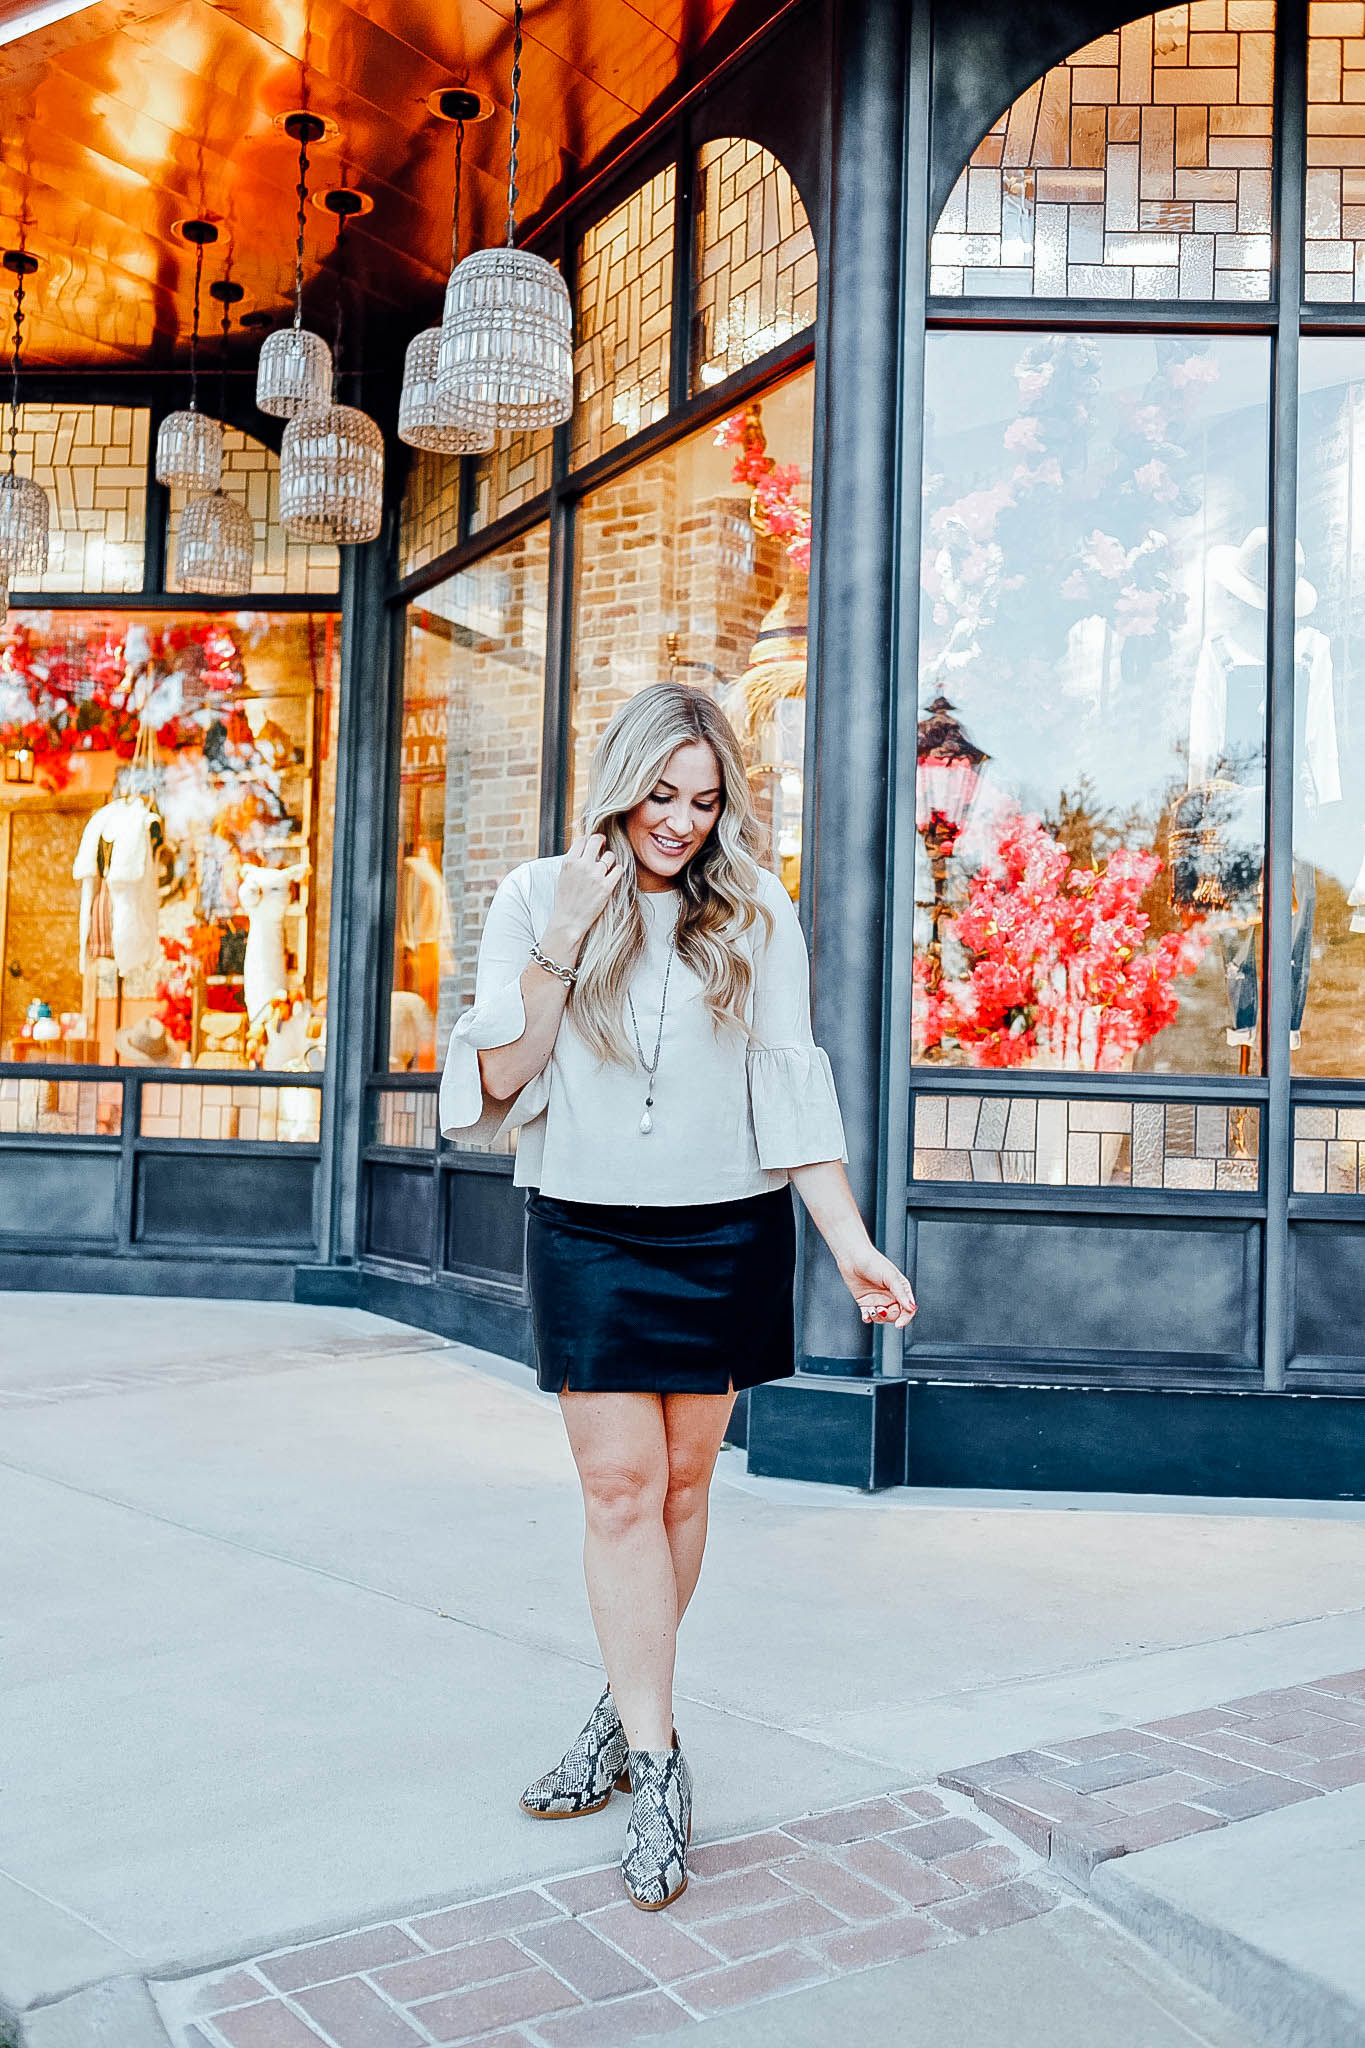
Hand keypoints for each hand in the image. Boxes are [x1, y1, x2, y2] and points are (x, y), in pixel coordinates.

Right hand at [546, 834, 622, 950]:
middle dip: (601, 842)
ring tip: (605, 868)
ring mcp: (595, 876)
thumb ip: (572, 861)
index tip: (591, 846)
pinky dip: (617, 871)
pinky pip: (619, 869)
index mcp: (569, 862)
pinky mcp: (607, 886)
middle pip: (597, 840)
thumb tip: (583, 848)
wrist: (569, 921)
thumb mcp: (562, 876)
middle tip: (602, 847)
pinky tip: (613, 876)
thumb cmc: (565, 900)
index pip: (582, 839)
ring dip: (609, 860)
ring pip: (610, 855)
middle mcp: (582, 866)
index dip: (588, 841)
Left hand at [839, 1244, 916, 1328]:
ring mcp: (878, 1300)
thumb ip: (901, 1293)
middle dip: (889, 1317)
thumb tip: (912, 1308)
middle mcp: (890, 1296)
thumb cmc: (873, 1262)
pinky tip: (866, 1315)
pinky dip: (868, 1318)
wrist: (852, 1257)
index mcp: (901, 1289)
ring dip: (878, 1318)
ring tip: (872, 1310)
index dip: (905, 1318)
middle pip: (895, 1315)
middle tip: (881, 1310)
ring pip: (882, 1318)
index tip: (899, 1324)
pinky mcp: (865, 1303)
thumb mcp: (890, 1277)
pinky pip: (869, 1316)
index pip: (908, 1309)